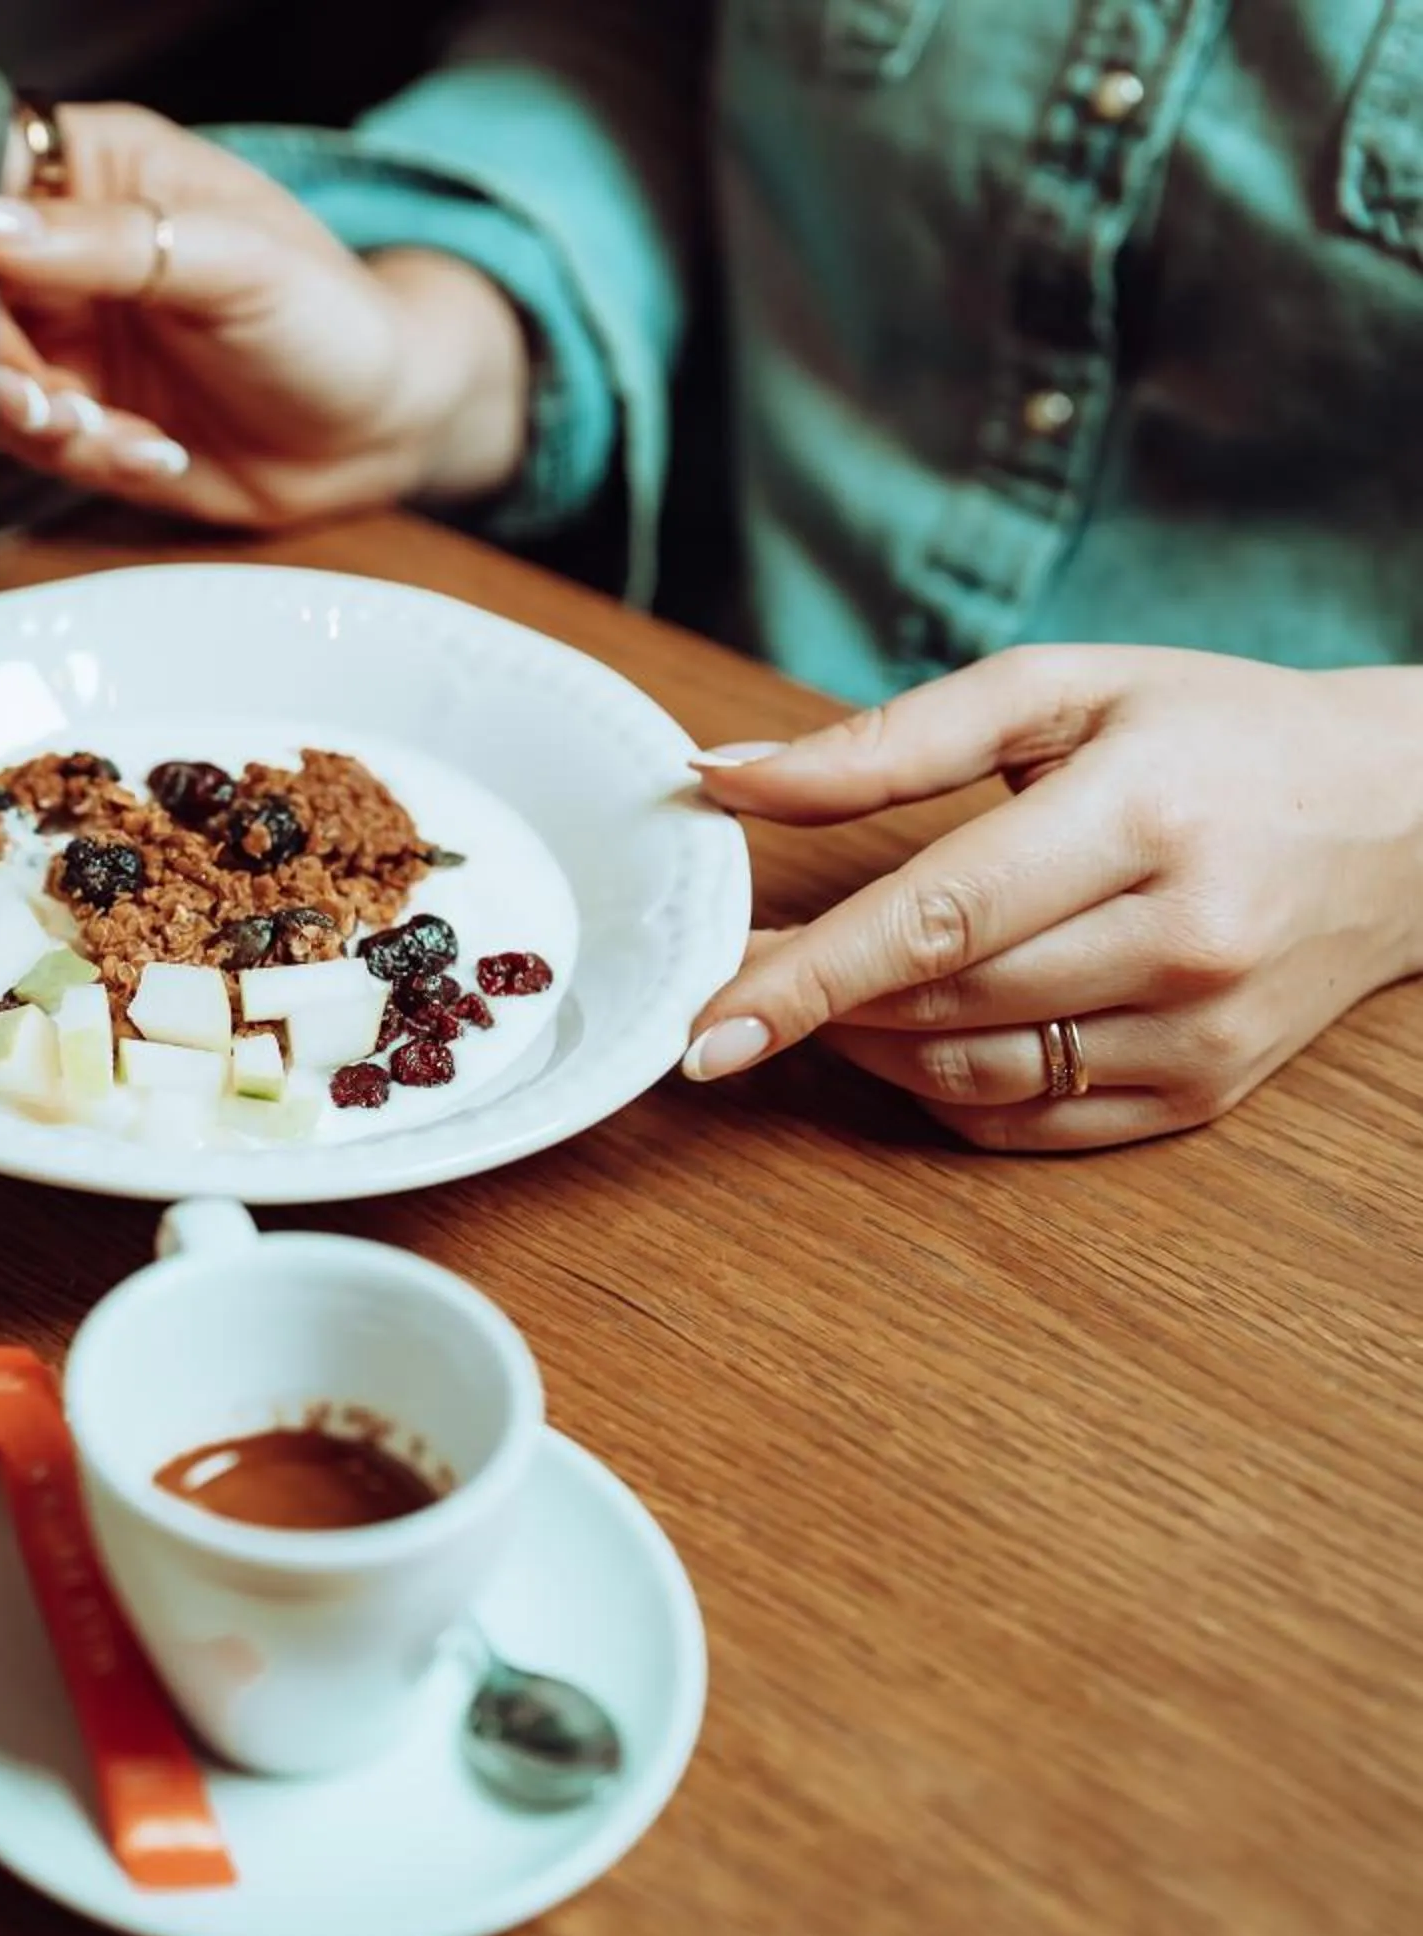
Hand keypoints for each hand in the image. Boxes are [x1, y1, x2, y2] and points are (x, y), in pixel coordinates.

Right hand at [0, 102, 529, 526]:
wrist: (375, 432)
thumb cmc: (332, 320)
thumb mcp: (235, 261)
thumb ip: (108, 241)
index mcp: (92, 166)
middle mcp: (56, 244)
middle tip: (45, 396)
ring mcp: (53, 331)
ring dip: (17, 415)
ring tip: (104, 427)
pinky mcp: (62, 409)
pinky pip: (11, 440)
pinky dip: (71, 456)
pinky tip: (150, 449)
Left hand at [682, 647, 1422, 1149]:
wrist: (1407, 817)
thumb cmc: (1214, 735)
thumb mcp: (1061, 690)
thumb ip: (887, 740)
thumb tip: (721, 774)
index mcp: (1143, 818)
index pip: (939, 918)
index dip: (808, 978)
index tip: (704, 1022)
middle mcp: (1183, 938)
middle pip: (944, 1004)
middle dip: (816, 1004)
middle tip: (735, 977)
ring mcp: (1201, 1032)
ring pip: (973, 1073)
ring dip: (866, 1047)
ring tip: (822, 994)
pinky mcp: (1205, 1094)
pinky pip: (1027, 1122)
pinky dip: (941, 1087)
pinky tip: (911, 1034)